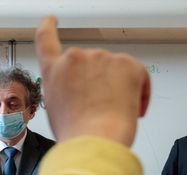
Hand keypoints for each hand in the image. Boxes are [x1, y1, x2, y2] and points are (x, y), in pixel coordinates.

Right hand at [35, 16, 150, 146]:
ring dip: (119, 88)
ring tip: (114, 113)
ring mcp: (102, 58)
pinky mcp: (127, 64)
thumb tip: (79, 92)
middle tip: (102, 107)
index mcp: (54, 70)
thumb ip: (64, 90)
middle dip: (99, 82)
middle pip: (92, 64)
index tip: (52, 20)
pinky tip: (133, 108)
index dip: (49, 26)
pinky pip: (139, 75)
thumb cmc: (77, 134)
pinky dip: (140, 92)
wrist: (94, 141)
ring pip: (116, 70)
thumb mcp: (55, 110)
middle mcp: (75, 58)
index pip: (46, 38)